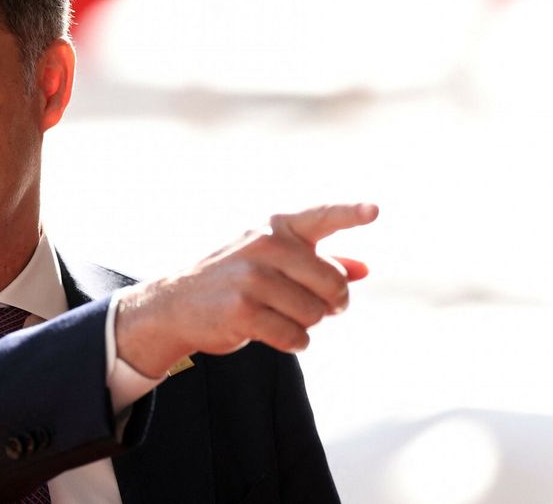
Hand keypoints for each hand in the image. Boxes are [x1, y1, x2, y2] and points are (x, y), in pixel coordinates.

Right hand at [115, 203, 378, 377]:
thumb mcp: (272, 261)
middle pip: (332, 283)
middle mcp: (264, 246)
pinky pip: (296, 336)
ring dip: (307, 324)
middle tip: (320, 308)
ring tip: (282, 317)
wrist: (177, 304)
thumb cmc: (234, 280)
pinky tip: (275, 334)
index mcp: (274, 228)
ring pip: (315, 314)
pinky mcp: (243, 311)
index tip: (375, 211)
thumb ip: (319, 261)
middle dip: (332, 303)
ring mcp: (252, 278)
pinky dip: (294, 342)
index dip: (350, 214)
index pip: (321, 217)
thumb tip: (364, 270)